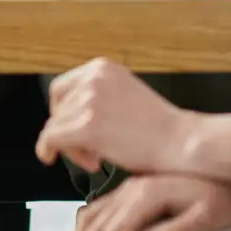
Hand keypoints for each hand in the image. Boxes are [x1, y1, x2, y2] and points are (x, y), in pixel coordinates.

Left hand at [36, 58, 188, 174]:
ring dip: (72, 148)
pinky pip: (51, 140)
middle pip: (58, 109)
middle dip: (69, 132)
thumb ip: (98, 96)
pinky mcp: (86, 126)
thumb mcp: (124, 94)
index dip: (63, 112)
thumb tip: (70, 112)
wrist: (180, 142)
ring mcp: (89, 100)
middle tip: (89, 151)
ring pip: (55, 127)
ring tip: (97, 159)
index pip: (62, 88)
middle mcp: (93, 77)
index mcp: (102, 67)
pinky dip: (52, 152)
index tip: (70, 128)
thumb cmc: (159, 127)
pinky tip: (80, 163)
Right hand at [60, 175, 230, 230]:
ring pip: (88, 219)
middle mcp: (131, 189)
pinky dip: (80, 230)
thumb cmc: (224, 194)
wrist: (229, 164)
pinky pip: (95, 209)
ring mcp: (128, 188)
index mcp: (147, 193)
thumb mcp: (206, 218)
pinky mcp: (131, 191)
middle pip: (95, 229)